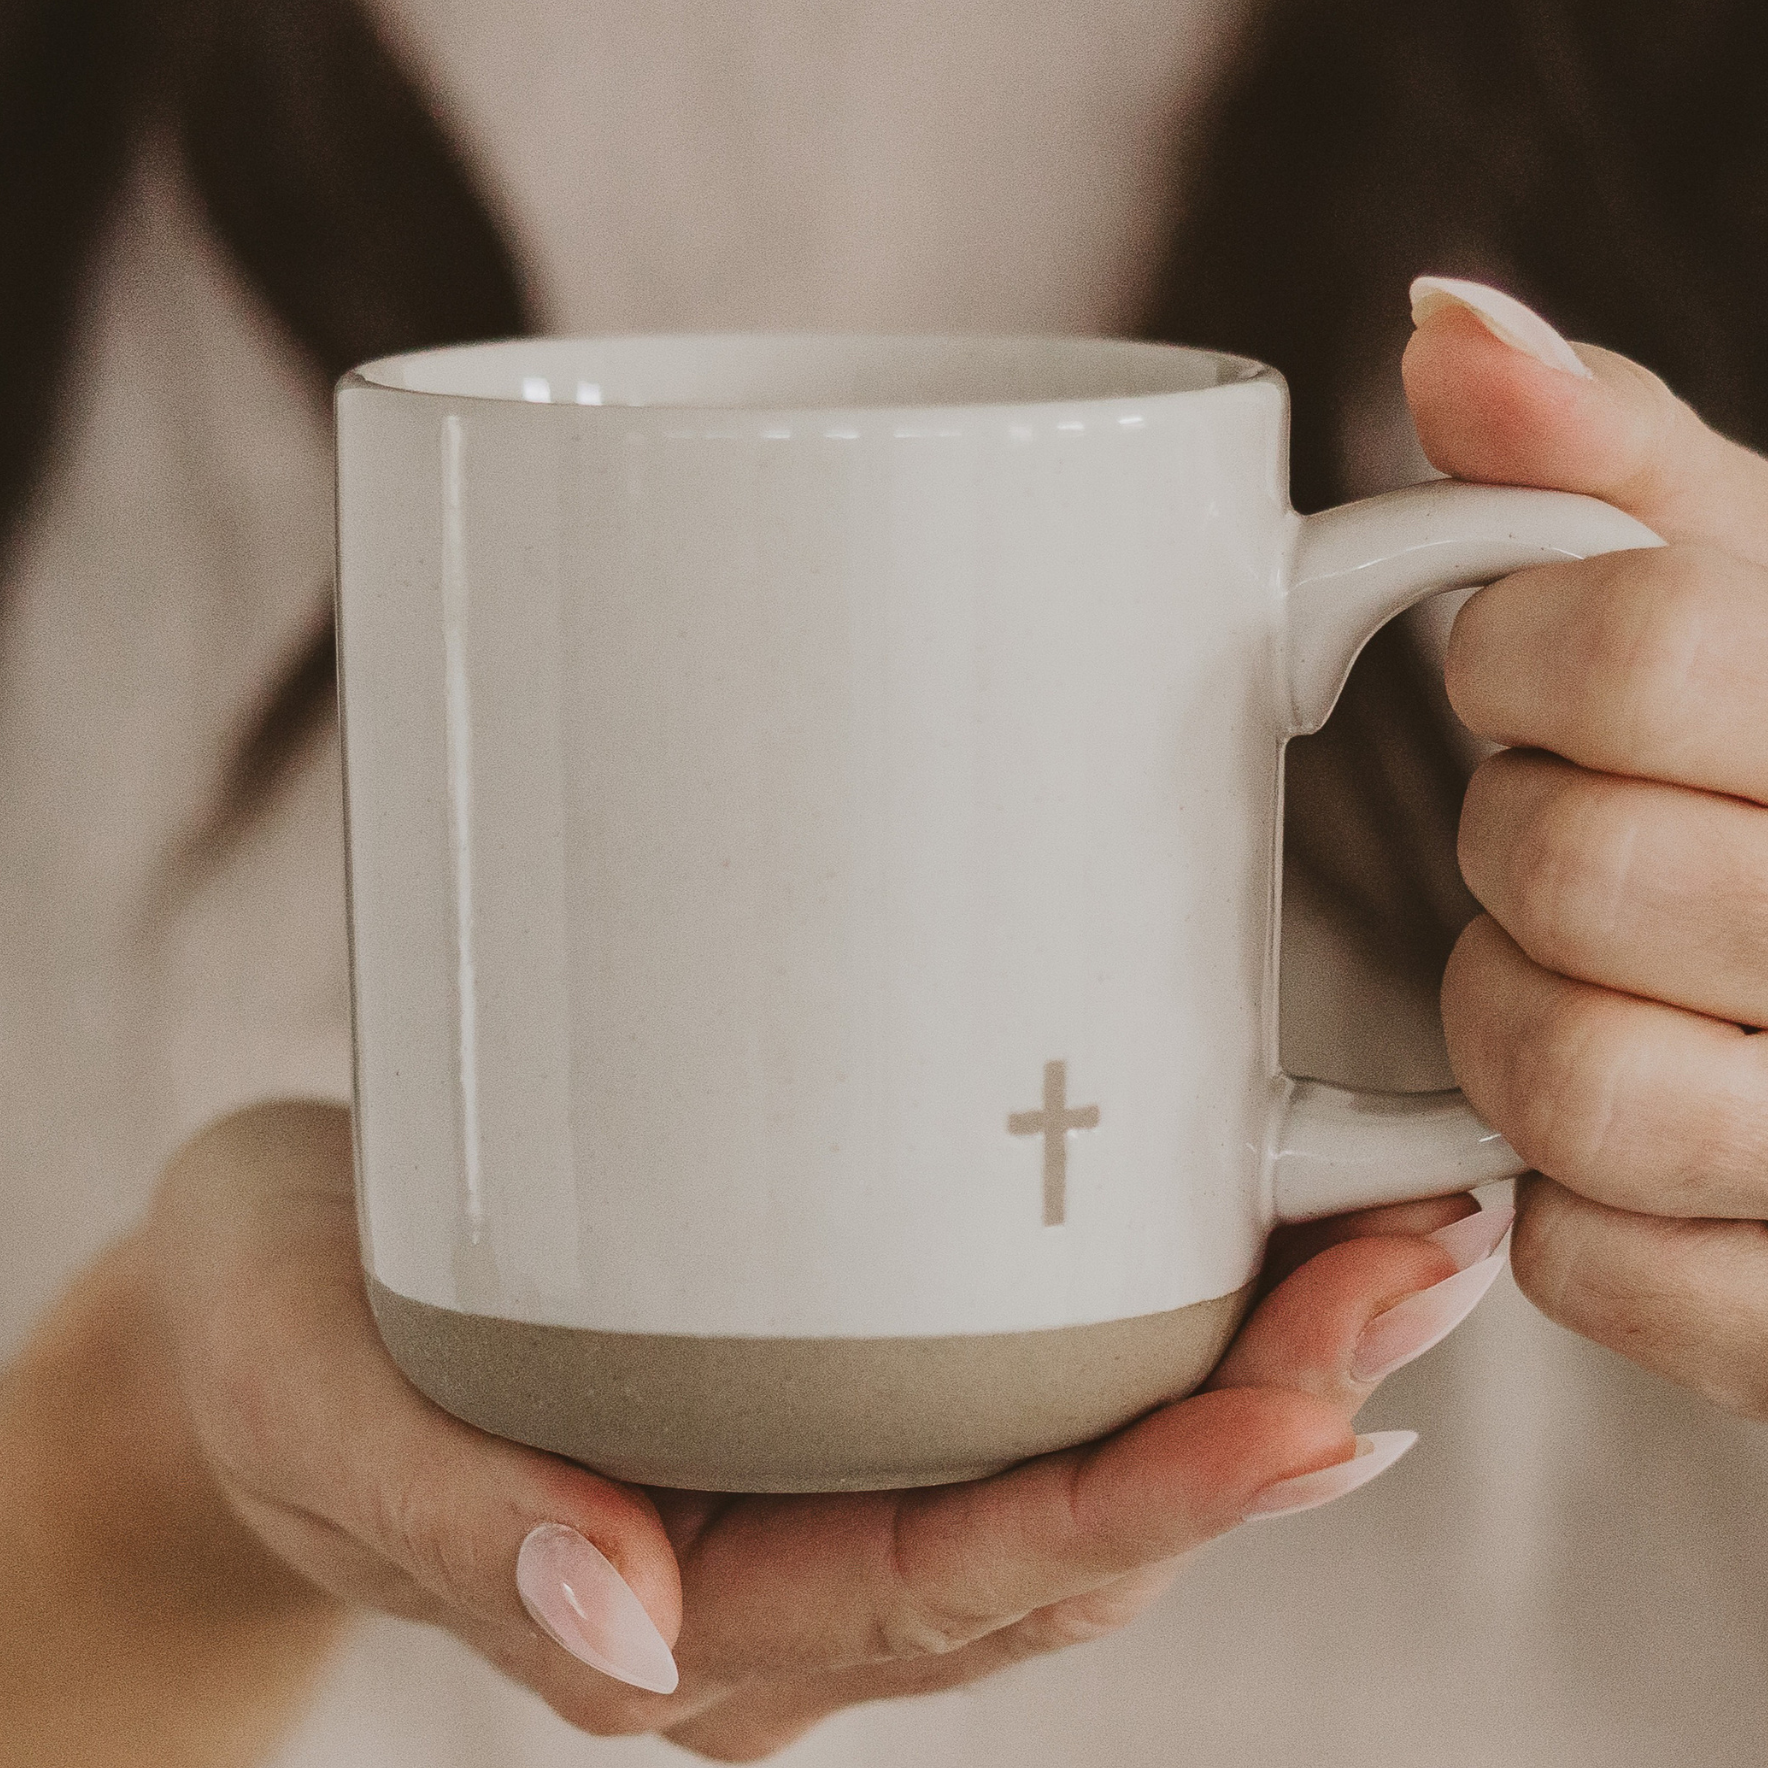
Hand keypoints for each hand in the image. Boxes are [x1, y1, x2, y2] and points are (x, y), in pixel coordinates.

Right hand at [138, 1102, 1498, 1760]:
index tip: (1313, 1409)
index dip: (1148, 1502)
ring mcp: (809, 1501)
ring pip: (1073, 1480)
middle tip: (1423, 1265)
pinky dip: (1154, 1350)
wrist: (254, 1320)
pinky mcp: (817, 1404)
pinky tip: (1251, 1271)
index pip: (956, 1580)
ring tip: (1397, 1251)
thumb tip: (622, 1628)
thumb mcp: (323, 1414)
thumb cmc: (280, 1352)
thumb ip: (460, 1529)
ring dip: (1248, 1375)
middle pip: (1064, 1532)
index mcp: (678, 1617)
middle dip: (1262, 1413)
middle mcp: (778, 1582)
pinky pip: (1020, 1409)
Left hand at [1408, 279, 1767, 1416]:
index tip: (1525, 670)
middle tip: (1584, 840)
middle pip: (1565, 869)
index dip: (1516, 660)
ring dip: (1524, 1027)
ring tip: (1602, 988)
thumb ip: (1617, 472)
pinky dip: (1575, 1203)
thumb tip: (1445, 321)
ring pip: (1562, 1085)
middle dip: (1522, 848)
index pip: (1617, 643)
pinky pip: (1587, 1262)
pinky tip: (1652, 1134)